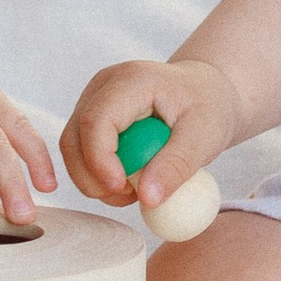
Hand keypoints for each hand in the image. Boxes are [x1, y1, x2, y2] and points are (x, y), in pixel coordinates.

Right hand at [62, 55, 241, 217]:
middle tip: (130, 197)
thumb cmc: (209, 107)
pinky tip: (129, 180)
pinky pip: (81, 152)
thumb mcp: (205, 136)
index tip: (123, 190)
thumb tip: (148, 199)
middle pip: (73, 138)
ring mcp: (92, 99)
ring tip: (136, 189)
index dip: (100, 162)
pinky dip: (98, 174)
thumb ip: (177, 165)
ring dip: (95, 180)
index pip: (96, 122)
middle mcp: (103, 85)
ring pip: (72, 149)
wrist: (205, 91)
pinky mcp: (92, 116)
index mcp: (132, 81)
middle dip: (93, 179)